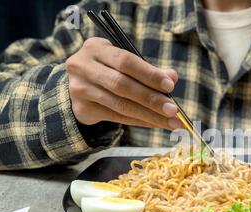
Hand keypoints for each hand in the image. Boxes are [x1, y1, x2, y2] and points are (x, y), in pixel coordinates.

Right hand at [66, 37, 181, 129]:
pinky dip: (140, 121)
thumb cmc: (108, 69)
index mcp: (96, 48)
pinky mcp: (82, 108)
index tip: (170, 86)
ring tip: (170, 122)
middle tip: (173, 110)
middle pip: (122, 85)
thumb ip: (148, 69)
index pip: (126, 61)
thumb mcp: (124, 63)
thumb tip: (172, 77)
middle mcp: (84, 67)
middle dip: (151, 99)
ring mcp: (80, 89)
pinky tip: (156, 123)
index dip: (149, 74)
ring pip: (120, 105)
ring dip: (149, 115)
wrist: (78, 84)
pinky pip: (117, 117)